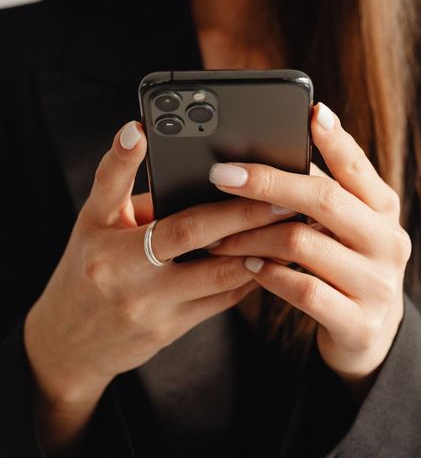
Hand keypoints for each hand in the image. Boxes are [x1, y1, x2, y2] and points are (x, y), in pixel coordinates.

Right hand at [24, 120, 277, 408]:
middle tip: (280, 193)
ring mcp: (152, 306)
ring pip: (218, 275)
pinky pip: (221, 301)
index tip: (156, 136)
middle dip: (243, 211)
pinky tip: (273, 255)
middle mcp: (127, 273)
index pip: (118, 191)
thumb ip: (121, 187)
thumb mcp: (91, 223)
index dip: (132, 159)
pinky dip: (250, 276)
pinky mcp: (172, 329)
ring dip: (259, 248)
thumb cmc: (86, 268)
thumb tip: (163, 151)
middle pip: (191, 233)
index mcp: (104, 241)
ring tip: (291, 223)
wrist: (71, 342)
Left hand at [206, 103, 411, 398]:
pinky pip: (302, 290)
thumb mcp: (346, 226)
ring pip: (302, 243)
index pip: (356, 166)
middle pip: (323, 199)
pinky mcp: (359, 322)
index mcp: (383, 208)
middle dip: (267, 183)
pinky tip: (248, 266)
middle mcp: (388, 240)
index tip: (310, 111)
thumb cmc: (345, 264)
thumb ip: (321, 193)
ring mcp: (377, 283)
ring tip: (220, 235)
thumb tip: (271, 154)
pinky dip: (268, 274)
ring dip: (252, 236)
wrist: (369, 335)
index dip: (334, 139)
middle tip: (222, 176)